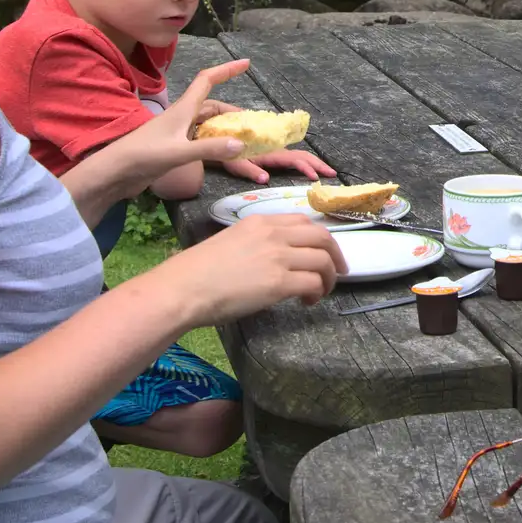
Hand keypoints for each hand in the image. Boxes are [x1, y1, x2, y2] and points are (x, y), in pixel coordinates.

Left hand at [106, 60, 254, 182]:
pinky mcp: (173, 148)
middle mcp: (181, 118)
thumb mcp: (178, 152)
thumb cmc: (143, 156)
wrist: (114, 173)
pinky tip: (221, 153)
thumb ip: (210, 148)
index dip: (226, 70)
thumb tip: (241, 143)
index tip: (246, 63)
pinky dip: (214, 142)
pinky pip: (200, 139)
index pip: (207, 80)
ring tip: (241, 137)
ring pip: (206, 124)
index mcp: (183, 110)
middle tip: (251, 122)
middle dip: (231, 111)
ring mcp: (176, 133)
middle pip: (211, 105)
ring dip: (223, 127)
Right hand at [155, 213, 348, 323]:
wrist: (183, 288)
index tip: (324, 251)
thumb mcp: (231, 241)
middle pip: (322, 237)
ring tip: (321, 291)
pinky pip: (314, 282)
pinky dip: (317, 292)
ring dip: (329, 277)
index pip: (303, 222)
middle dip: (336, 254)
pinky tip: (307, 301)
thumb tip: (273, 260)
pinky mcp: (279, 282)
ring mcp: (278, 257)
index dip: (320, 238)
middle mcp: (273, 234)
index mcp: (260, 221)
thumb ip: (256, 243)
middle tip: (338, 271)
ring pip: (323, 260)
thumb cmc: (197, 271)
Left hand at [221, 148, 336, 184]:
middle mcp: (274, 150)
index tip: (317, 177)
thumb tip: (266, 179)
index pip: (293, 159)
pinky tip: (307, 168)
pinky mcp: (269, 153)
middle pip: (301, 155)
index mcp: (269, 152)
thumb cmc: (222, 152)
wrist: (212, 138)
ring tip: (325, 171)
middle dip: (318, 163)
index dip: (307, 167)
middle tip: (333, 174)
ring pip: (297, 155)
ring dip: (313, 162)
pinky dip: (303, 162)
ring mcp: (272, 151)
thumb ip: (248, 169)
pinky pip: (290, 157)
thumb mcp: (233, 162)